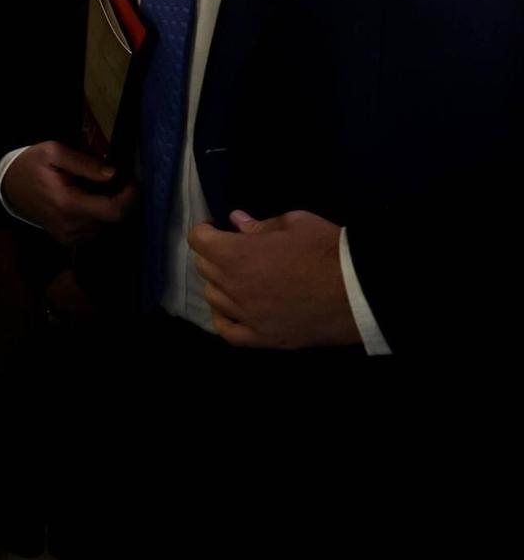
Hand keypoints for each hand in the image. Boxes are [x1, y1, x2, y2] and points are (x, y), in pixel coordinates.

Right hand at [0, 142, 134, 243]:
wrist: (7, 186)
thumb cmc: (30, 165)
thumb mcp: (53, 152)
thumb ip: (85, 163)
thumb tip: (113, 174)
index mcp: (68, 204)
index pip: (114, 211)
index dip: (130, 197)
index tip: (129, 180)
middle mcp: (70, 226)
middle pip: (113, 219)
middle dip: (119, 200)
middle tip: (112, 181)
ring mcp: (68, 236)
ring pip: (105, 226)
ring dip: (107, 208)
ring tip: (95, 190)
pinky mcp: (66, 239)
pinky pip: (93, 231)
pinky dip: (96, 217)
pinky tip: (85, 202)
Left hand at [190, 210, 358, 348]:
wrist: (361, 291)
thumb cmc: (328, 250)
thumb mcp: (296, 223)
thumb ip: (260, 224)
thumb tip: (236, 221)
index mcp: (235, 254)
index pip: (198, 239)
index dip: (206, 230)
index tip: (218, 227)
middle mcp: (232, 286)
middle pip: (204, 267)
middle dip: (214, 253)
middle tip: (235, 249)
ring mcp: (246, 315)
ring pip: (213, 296)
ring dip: (220, 283)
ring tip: (239, 276)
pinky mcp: (262, 338)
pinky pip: (228, 331)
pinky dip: (224, 318)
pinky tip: (232, 309)